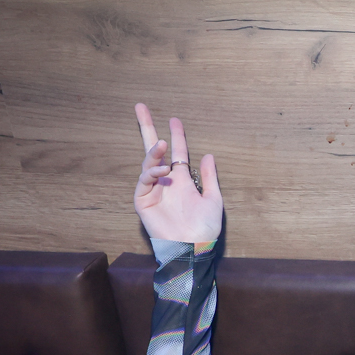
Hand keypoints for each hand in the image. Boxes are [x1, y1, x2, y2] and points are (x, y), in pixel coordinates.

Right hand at [132, 103, 222, 242]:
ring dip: (154, 151)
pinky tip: (163, 170)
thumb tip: (208, 155)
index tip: (175, 119)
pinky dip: (152, 172)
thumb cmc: (205, 228)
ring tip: (162, 142)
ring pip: (149, 163)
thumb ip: (210, 177)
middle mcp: (165, 182)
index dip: (177, 136)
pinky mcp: (143, 200)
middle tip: (141, 107)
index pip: (178, 152)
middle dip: (148, 128)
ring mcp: (153, 190)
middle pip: (154, 150)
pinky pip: (144, 180)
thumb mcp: (213, 199)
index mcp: (182, 180)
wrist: (193, 247)